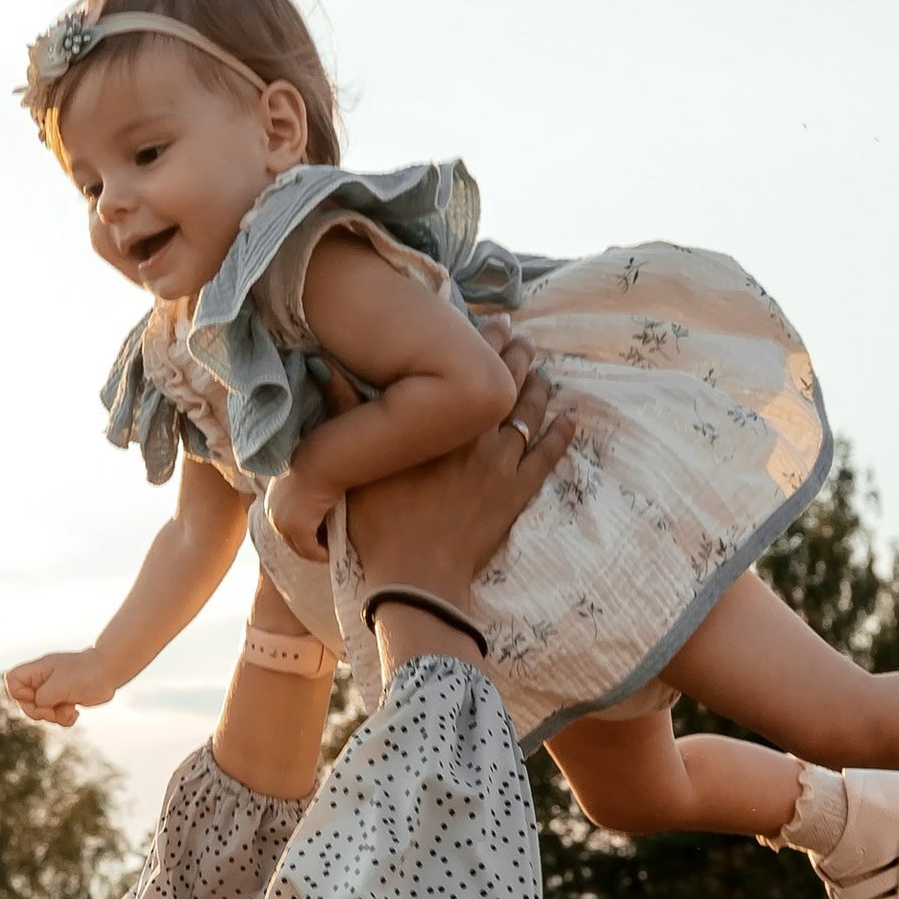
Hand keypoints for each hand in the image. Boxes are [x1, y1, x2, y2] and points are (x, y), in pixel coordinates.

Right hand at [7, 647, 112, 727]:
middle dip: (39, 712)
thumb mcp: (59, 686)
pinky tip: (75, 712)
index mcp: (37, 671)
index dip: (18, 694)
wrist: (108, 672)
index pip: (12, 680)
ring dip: (54, 717)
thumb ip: (42, 698)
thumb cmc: (84, 674)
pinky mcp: (64, 701)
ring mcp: (53, 691)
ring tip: (69, 709)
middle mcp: (42, 680)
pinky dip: (64, 719)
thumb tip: (38, 707)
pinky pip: (56, 717)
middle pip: (25, 702)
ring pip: (41, 713)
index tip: (34, 697)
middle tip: (53, 711)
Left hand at [265, 461, 333, 562]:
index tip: (320, 538)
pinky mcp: (297, 529)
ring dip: (315, 552)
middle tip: (327, 550)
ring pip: (299, 547)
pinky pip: (310, 551)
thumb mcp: (307, 481)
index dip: (303, 534)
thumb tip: (317, 502)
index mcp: (272, 500)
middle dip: (308, 547)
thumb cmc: (320, 463)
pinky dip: (321, 555)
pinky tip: (333, 554)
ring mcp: (283, 523)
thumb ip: (306, 493)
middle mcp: (273, 513)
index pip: (285, 525)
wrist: (323, 458)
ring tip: (331, 553)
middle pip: (290, 540)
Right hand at [342, 336, 569, 604]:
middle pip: (505, 382)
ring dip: (539, 386)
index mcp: (440, 422)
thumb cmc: (381, 526)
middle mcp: (476, 435)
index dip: (486, 339)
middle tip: (523, 336)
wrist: (417, 578)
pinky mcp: (517, 495)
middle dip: (516, 354)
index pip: (468, 366)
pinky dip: (562, 433)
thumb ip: (345, 413)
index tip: (496, 320)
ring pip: (530, 412)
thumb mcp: (356, 465)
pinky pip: (548, 456)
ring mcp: (502, 465)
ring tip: (544, 368)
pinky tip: (572, 416)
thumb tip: (327, 368)